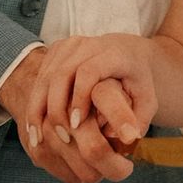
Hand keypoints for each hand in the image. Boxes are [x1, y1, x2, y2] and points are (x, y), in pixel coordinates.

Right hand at [35, 34, 158, 162]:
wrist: (126, 51)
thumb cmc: (137, 81)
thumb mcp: (147, 99)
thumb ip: (141, 119)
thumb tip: (128, 139)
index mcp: (113, 53)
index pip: (89, 71)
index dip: (80, 98)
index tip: (77, 125)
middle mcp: (88, 43)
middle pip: (62, 73)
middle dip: (57, 108)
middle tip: (60, 137)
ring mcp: (69, 45)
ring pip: (45, 76)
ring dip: (39, 109)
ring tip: (38, 139)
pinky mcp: (56, 49)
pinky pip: (39, 77)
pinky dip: (35, 103)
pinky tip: (34, 128)